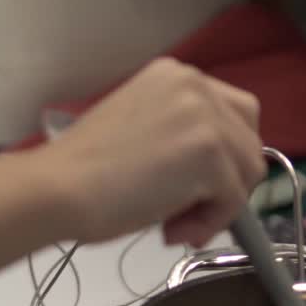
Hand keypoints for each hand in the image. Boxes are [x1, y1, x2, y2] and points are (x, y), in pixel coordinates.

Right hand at [36, 57, 266, 247]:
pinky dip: (209, 223)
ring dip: (217, 208)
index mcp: (175, 74)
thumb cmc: (81, 172)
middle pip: (248, 139)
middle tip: (185, 211)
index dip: (221, 157)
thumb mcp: (139, 131)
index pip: (232, 113)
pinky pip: (234, 200)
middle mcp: (196, 84)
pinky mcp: (211, 153)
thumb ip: (177, 135)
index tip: (188, 187)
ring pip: (247, 172)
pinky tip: (171, 230)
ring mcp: (207, 117)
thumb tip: (210, 175)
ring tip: (175, 226)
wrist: (56, 188)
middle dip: (227, 181)